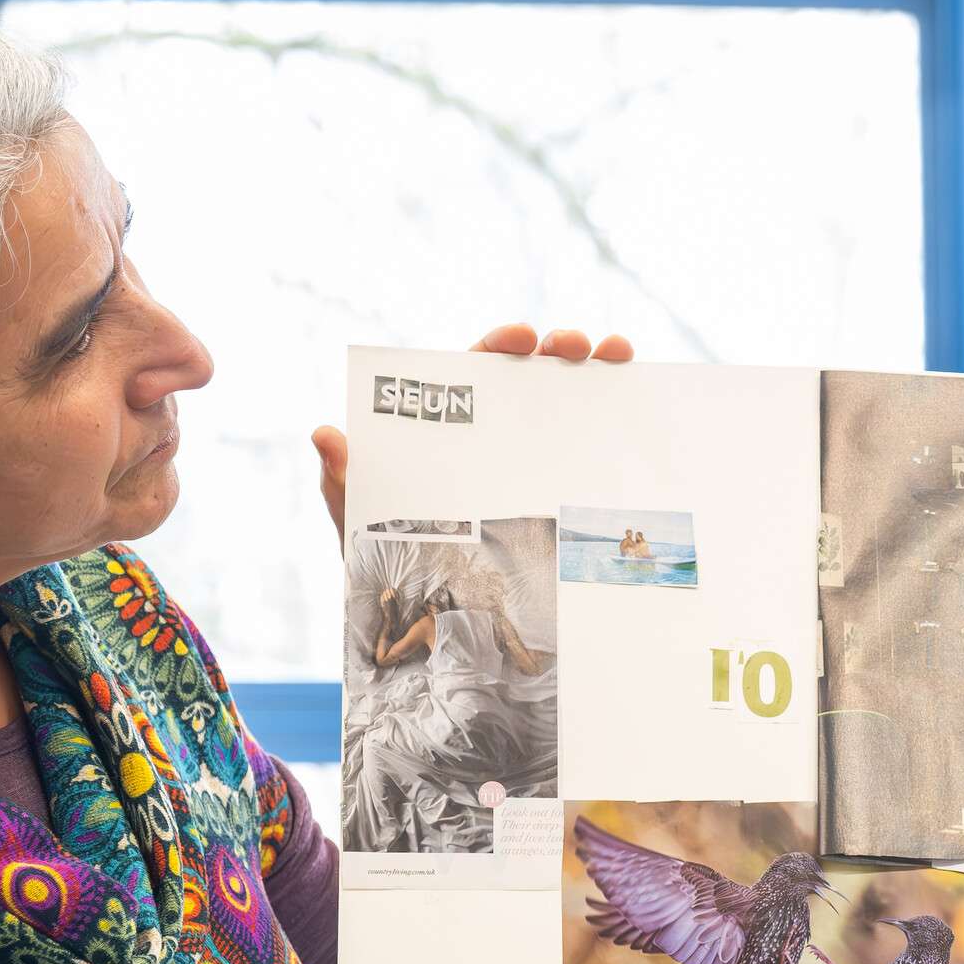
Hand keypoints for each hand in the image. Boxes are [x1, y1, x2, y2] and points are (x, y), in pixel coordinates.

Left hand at [309, 325, 636, 540]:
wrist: (424, 625)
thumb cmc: (381, 561)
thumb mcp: (356, 520)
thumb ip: (342, 480)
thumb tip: (324, 432)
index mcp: (446, 426)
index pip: (473, 370)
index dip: (499, 344)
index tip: (522, 337)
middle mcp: (491, 435)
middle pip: (530, 375)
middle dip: (559, 348)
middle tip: (581, 345)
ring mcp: (528, 461)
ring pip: (569, 405)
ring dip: (597, 372)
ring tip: (618, 356)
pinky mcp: (556, 495)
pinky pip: (591, 455)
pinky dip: (618, 427)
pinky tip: (639, 416)